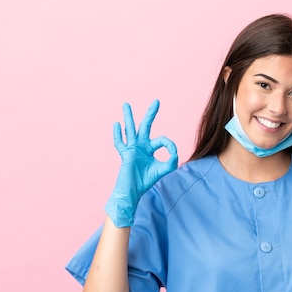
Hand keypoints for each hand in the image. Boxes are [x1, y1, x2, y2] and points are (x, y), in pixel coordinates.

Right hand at [105, 100, 177, 226]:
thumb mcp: (164, 169)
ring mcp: (132, 149)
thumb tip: (174, 152)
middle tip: (157, 101)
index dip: (170, 145)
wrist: (133, 191)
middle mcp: (140, 146)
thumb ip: (171, 160)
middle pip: (146, 126)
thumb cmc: (146, 181)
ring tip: (126, 104)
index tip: (173, 153)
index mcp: (150, 148)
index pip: (162, 140)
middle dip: (151, 113)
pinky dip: (118, 134)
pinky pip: (120, 143)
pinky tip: (117, 124)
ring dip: (128, 117)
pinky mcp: (125, 155)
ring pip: (130, 129)